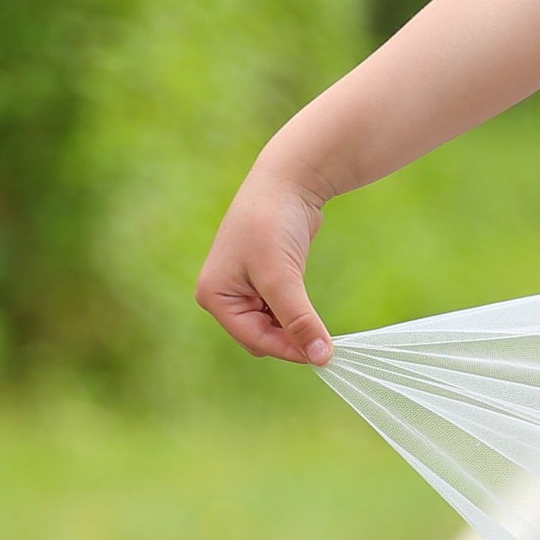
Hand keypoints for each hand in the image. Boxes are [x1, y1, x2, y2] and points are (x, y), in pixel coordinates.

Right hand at [196, 166, 332, 365]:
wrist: (288, 181)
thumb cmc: (273, 224)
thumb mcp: (282, 277)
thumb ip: (298, 319)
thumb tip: (320, 358)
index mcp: (214, 296)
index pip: (253, 339)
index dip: (288, 350)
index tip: (324, 357)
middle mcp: (223, 296)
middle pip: (261, 338)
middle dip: (289, 339)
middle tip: (324, 342)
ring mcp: (242, 290)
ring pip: (272, 328)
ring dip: (294, 327)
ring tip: (317, 322)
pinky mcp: (263, 282)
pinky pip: (280, 313)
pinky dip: (296, 315)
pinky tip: (310, 309)